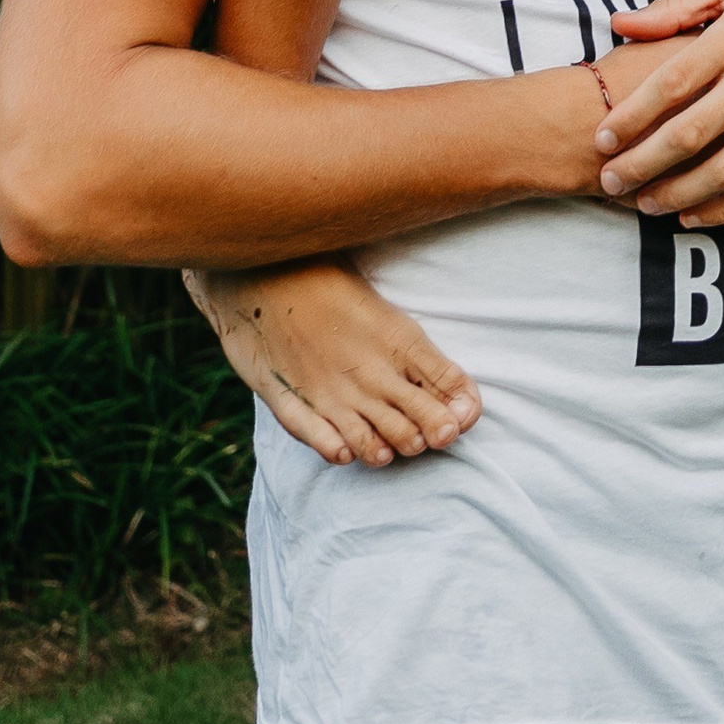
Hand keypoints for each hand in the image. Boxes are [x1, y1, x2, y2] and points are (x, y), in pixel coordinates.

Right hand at [183, 258, 478, 468]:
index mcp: (398, 338)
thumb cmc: (328, 281)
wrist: (259, 270)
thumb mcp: (384, 311)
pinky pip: (317, 436)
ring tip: (393, 449)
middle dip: (431, 434)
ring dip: (388, 449)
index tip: (463, 418)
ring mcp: (329, 389)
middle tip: (434, 438)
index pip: (445, 383)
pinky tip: (346, 453)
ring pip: (371, 439)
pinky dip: (336, 449)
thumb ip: (421, 357)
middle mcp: (368, 370)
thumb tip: (462, 398)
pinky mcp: (290, 399)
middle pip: (415, 419)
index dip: (460, 408)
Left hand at [599, 0, 723, 228]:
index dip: (632, 115)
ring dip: (677, 194)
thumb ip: (675, 7)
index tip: (602, 137)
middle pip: (691, 133)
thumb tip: (619, 23)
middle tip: (609, 179)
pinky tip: (692, 214)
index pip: (674, 82)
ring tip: (642, 203)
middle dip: (642, 164)